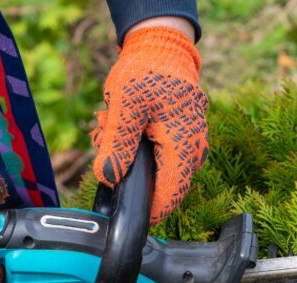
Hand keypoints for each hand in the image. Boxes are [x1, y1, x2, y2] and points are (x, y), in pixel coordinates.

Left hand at [91, 22, 208, 224]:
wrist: (162, 48)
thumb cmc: (147, 72)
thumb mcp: (124, 105)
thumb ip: (116, 143)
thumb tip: (108, 178)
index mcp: (184, 146)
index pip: (171, 194)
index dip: (150, 213)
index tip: (127, 220)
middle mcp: (193, 151)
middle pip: (162, 186)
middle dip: (129, 176)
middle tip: (103, 141)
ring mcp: (189, 146)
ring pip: (158, 172)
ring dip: (128, 158)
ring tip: (106, 125)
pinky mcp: (181, 141)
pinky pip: (159, 158)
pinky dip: (136, 149)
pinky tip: (117, 125)